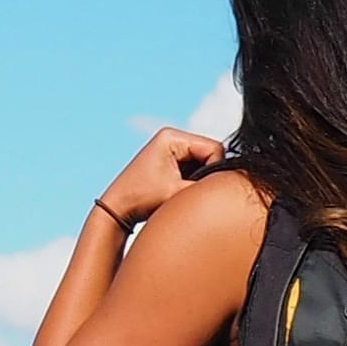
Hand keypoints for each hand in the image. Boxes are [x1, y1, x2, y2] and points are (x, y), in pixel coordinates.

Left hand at [94, 126, 226, 230]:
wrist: (116, 208)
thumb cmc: (141, 199)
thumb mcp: (177, 193)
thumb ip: (205, 187)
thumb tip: (230, 184)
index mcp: (172, 136)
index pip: (214, 148)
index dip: (215, 170)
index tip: (202, 189)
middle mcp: (172, 137)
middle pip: (210, 153)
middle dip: (208, 174)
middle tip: (194, 193)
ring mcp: (170, 147)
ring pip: (204, 161)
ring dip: (200, 178)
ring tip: (185, 193)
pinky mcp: (169, 159)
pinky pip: (194, 167)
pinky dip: (193, 180)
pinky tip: (182, 192)